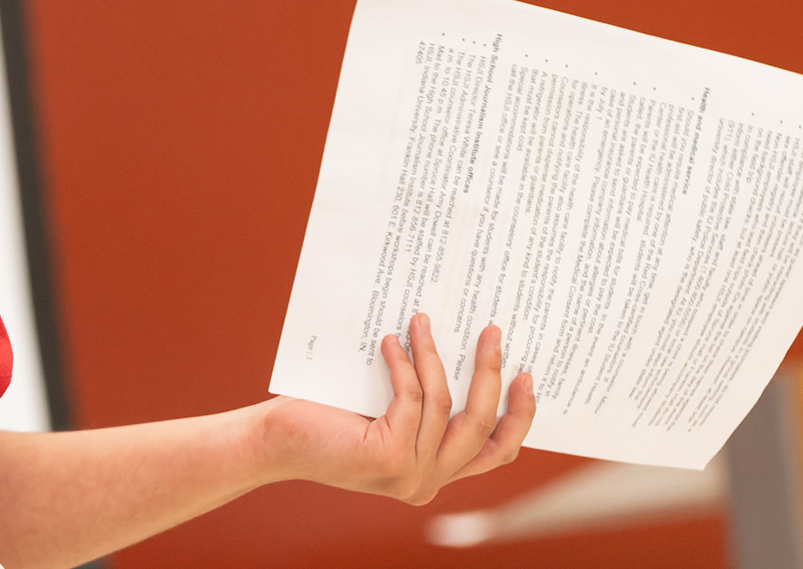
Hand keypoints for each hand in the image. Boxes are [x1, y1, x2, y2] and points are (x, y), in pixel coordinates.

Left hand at [260, 314, 535, 503]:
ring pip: (446, 406)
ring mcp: (412, 475)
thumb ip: (422, 401)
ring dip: (437, 356)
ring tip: (421, 320)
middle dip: (490, 374)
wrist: (275, 440)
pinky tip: (389, 342)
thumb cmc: (325, 418)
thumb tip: (458, 346)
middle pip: (482, 426)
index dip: (519, 416)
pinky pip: (412, 399)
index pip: (493, 453)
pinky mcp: (391, 457)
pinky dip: (404, 365)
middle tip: (492, 332)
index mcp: (434, 473)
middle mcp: (428, 482)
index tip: (527, 375)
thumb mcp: (386, 411)